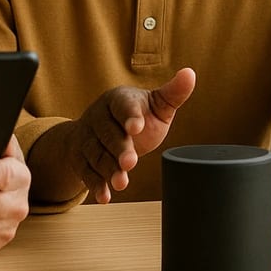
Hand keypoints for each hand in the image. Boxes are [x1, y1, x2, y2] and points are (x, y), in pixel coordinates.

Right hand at [62, 68, 196, 203]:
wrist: (96, 132)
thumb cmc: (135, 117)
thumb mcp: (155, 105)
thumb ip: (173, 94)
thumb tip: (190, 74)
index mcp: (118, 99)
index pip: (122, 105)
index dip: (129, 115)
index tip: (137, 127)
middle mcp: (98, 116)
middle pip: (107, 134)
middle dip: (119, 148)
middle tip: (130, 162)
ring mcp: (87, 138)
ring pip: (96, 154)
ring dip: (107, 169)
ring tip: (121, 182)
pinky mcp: (80, 159)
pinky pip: (86, 172)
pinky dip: (95, 185)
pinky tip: (105, 196)